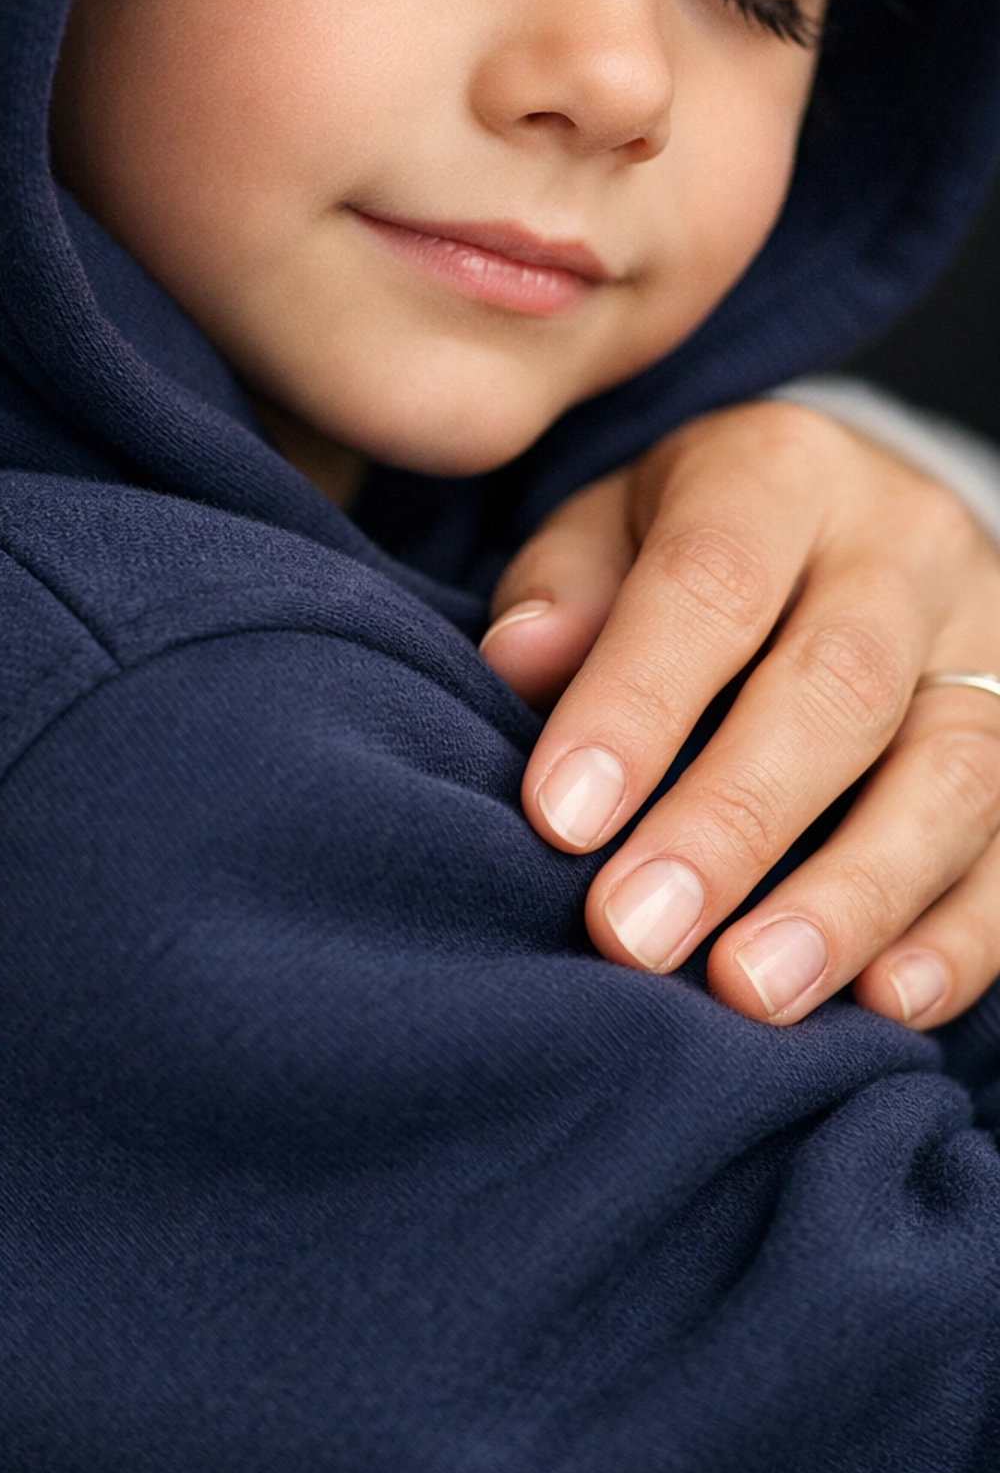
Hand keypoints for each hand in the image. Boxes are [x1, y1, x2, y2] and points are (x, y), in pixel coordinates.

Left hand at [482, 400, 999, 1028]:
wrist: (852, 511)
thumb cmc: (695, 538)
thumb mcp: (613, 521)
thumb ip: (566, 585)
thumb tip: (521, 662)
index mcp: (781, 472)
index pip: (711, 583)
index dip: (636, 704)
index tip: (559, 820)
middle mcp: (906, 545)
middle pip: (838, 689)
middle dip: (731, 823)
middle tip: (636, 932)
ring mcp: (994, 641)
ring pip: (953, 773)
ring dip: (849, 896)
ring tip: (750, 989)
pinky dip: (961, 934)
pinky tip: (884, 1001)